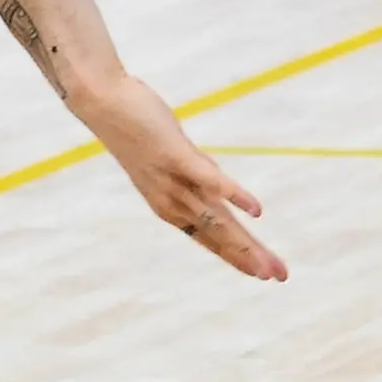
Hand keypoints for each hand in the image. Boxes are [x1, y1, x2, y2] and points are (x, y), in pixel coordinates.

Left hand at [81, 79, 285, 281]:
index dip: (237, 257)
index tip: (262, 275)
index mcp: (170, 204)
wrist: (103, 103)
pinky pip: (209, 179)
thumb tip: (221, 188)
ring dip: (245, 242)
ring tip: (268, 265)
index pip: (209, 238)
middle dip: (250, 258)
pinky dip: (234, 195)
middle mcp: (172, 199)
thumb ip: (199, 175)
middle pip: (218, 235)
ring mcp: (173, 178)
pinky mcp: (175, 154)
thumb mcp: (174, 158)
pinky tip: (258, 211)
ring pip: (216, 218)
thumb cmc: (138, 129)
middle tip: (279, 278)